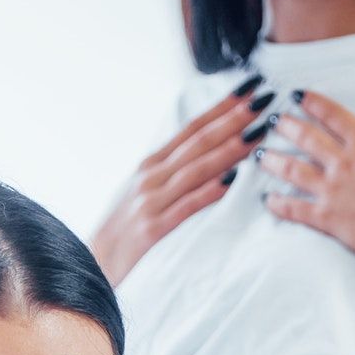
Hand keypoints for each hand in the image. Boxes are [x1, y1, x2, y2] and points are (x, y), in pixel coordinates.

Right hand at [90, 80, 273, 285]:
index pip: (193, 128)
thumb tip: (206, 161)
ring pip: (197, 168)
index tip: (250, 87)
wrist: (90, 267)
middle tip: (264, 98)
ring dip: (230, 148)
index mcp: (151, 165)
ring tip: (259, 132)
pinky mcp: (152, 229)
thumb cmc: (122, 234)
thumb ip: (170, 177)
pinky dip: (211, 191)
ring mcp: (150, 201)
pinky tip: (234, 179)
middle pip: (199, 141)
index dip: (223, 106)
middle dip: (234, 118)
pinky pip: (187, 206)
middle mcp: (151, 176)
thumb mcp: (142, 195)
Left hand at [259, 86, 354, 292]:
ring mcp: (331, 191)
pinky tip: (267, 200)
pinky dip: (279, 204)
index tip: (297, 95)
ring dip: (275, 161)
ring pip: (294, 171)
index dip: (313, 102)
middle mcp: (342, 162)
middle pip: (307, 138)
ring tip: (260, 155)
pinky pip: (296, 209)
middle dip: (287, 126)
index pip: (333, 115)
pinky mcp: (327, 219)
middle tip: (272, 120)